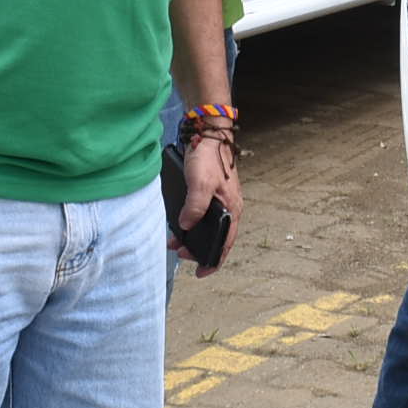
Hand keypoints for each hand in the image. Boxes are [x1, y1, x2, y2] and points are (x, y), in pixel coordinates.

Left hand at [176, 133, 241, 274]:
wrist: (208, 134)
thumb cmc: (208, 157)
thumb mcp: (200, 184)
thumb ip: (194, 207)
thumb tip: (186, 226)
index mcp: (231, 209)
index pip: (225, 244)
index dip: (213, 261)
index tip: (201, 274)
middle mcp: (229, 208)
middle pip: (216, 238)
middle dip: (198, 250)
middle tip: (180, 253)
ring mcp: (221, 200)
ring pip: (208, 227)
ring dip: (193, 237)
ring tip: (175, 241)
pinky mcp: (211, 193)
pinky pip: (203, 216)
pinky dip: (191, 224)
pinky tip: (180, 223)